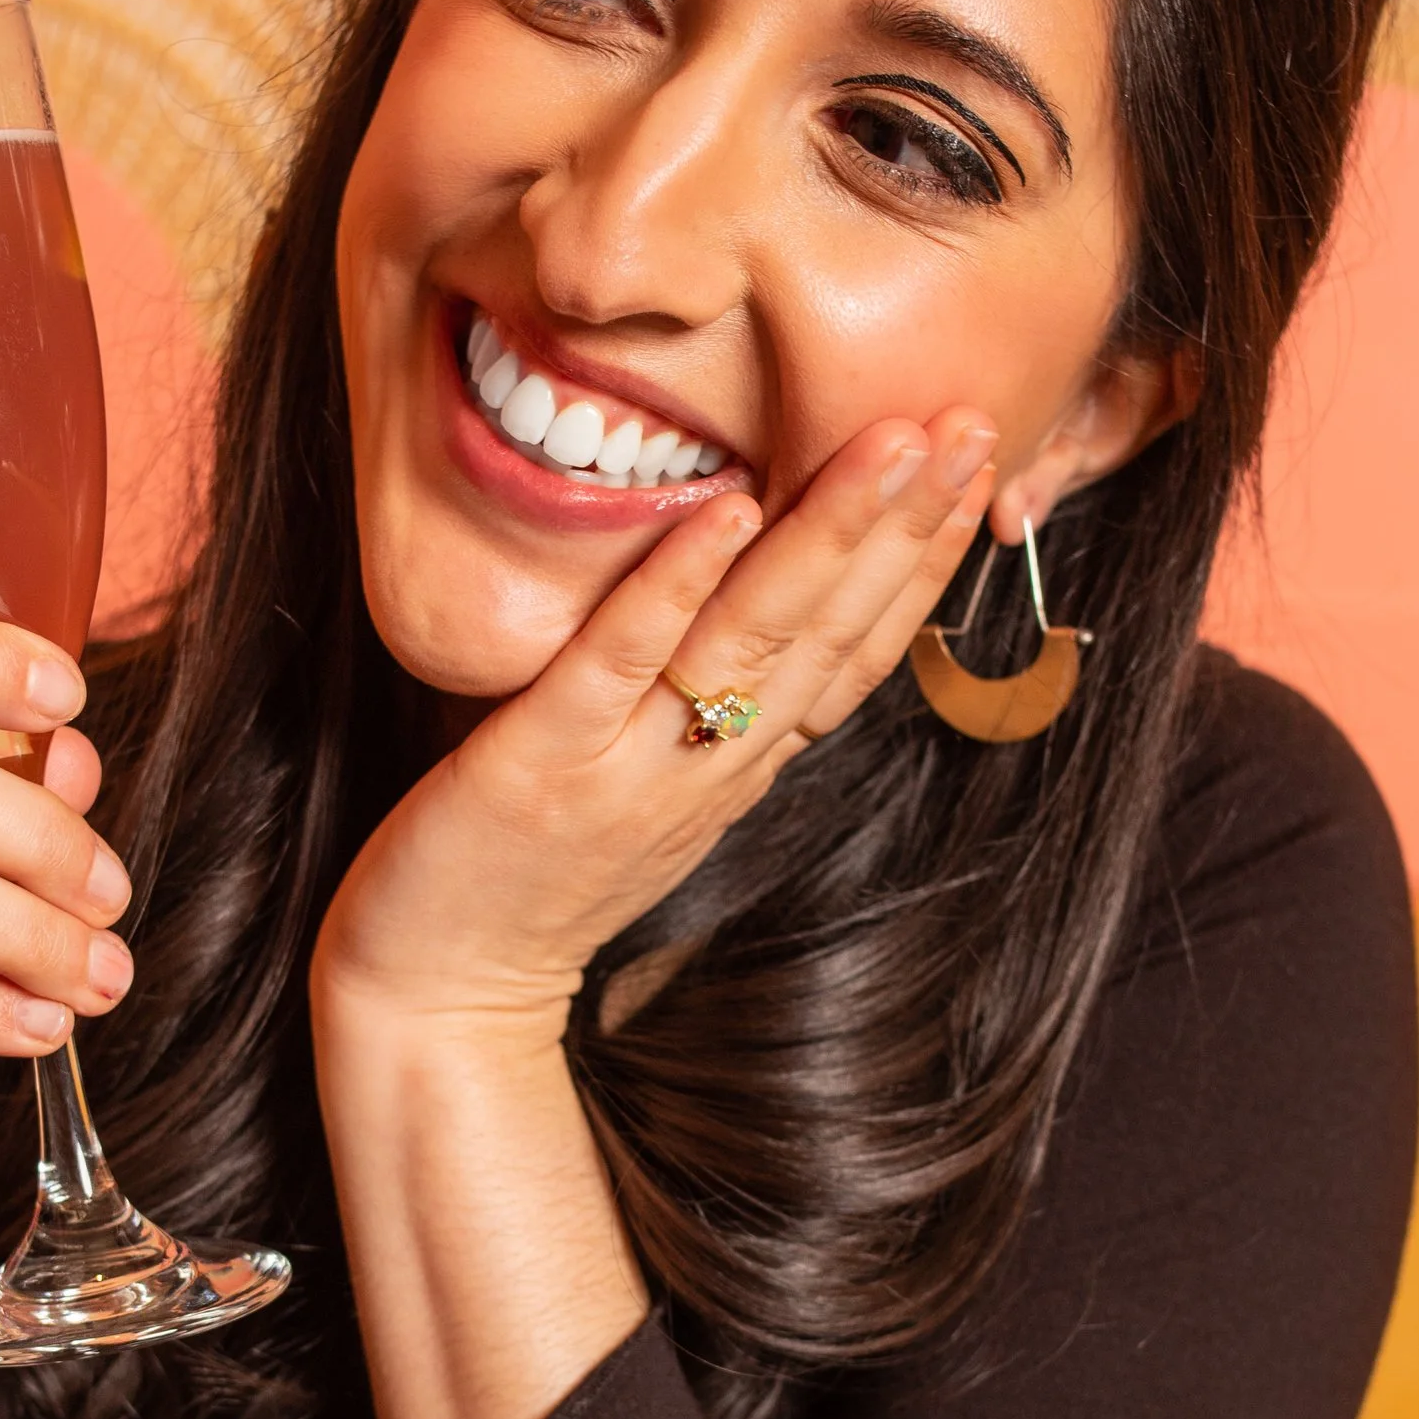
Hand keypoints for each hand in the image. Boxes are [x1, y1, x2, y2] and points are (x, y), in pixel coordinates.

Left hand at [313, 404, 996, 1041]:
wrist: (439, 995)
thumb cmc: (527, 877)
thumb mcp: (647, 789)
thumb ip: (702, 707)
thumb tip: (743, 601)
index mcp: (736, 766)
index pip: (855, 655)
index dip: (923, 561)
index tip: (979, 467)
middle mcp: (706, 766)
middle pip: (830, 634)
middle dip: (907, 523)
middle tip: (974, 422)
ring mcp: (632, 767)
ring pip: (754, 640)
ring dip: (829, 535)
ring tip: (891, 443)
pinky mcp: (546, 764)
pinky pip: (622, 665)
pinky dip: (680, 585)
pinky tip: (729, 510)